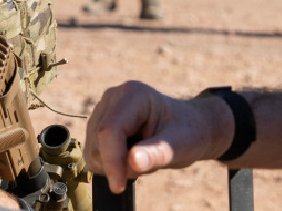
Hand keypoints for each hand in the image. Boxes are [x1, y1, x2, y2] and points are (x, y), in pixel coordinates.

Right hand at [85, 81, 229, 193]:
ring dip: (114, 164)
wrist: (189, 129)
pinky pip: (94, 153)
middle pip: (97, 141)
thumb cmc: (188, 133)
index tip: (119, 186)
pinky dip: (110, 163)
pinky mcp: (99, 125)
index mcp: (134, 94)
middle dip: (117, 164)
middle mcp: (114, 97)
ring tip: (143, 157)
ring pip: (92, 150)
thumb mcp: (178, 145)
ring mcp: (104, 110)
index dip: (112, 160)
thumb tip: (132, 161)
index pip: (110, 129)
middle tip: (148, 164)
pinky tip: (131, 156)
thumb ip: (155, 153)